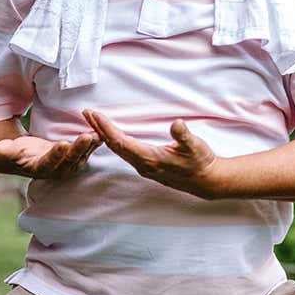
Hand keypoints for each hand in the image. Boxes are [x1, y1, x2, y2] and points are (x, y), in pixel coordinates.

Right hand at [0, 132, 100, 179]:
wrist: (30, 158)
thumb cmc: (19, 153)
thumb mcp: (11, 150)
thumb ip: (7, 149)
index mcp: (41, 169)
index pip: (50, 162)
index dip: (56, 154)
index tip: (62, 144)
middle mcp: (58, 170)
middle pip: (70, 159)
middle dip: (79, 148)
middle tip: (87, 136)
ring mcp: (69, 166)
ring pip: (82, 155)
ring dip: (91, 145)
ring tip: (98, 133)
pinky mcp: (77, 158)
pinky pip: (88, 150)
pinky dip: (95, 141)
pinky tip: (102, 131)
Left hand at [82, 109, 219, 198]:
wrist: (207, 181)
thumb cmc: (201, 162)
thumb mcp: (196, 146)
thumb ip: (184, 136)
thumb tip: (176, 124)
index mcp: (151, 159)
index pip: (121, 142)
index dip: (106, 129)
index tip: (95, 115)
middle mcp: (143, 165)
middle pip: (115, 146)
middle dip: (99, 129)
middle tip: (86, 113)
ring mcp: (144, 167)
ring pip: (119, 150)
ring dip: (105, 135)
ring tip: (94, 120)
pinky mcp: (147, 166)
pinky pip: (125, 152)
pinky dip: (114, 140)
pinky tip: (111, 134)